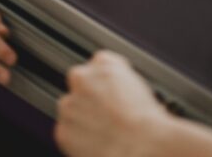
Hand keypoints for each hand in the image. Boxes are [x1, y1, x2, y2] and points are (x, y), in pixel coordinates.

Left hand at [54, 51, 169, 156]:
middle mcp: (82, 78)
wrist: (142, 147)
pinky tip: (98, 145)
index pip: (98, 66)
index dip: (107, 85)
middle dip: (91, 100)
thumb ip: (122, 81)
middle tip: (108, 117)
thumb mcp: (142, 87)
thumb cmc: (148, 122)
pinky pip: (67, 133)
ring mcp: (70, 104)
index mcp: (104, 63)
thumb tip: (119, 91)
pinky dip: (78, 141)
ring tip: (105, 134)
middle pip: (81, 86)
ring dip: (83, 119)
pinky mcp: (64, 129)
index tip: (111, 96)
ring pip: (72, 110)